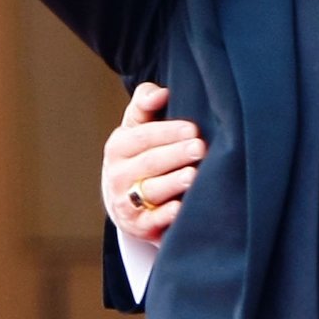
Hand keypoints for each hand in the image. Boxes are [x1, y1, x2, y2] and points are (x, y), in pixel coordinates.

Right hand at [100, 83, 205, 244]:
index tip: (192, 128)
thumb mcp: (136, 126)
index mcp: (118, 147)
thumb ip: (145, 103)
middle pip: (149, 163)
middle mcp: (118, 175)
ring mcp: (126, 202)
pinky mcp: (138, 226)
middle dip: (176, 155)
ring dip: (172, 184)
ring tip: (193, 175)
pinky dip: (165, 216)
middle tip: (200, 148)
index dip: (167, 132)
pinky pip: (152, 221)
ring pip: (151, 191)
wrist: (124, 201)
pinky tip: (181, 208)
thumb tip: (161, 92)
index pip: (143, 137)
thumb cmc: (140, 154)